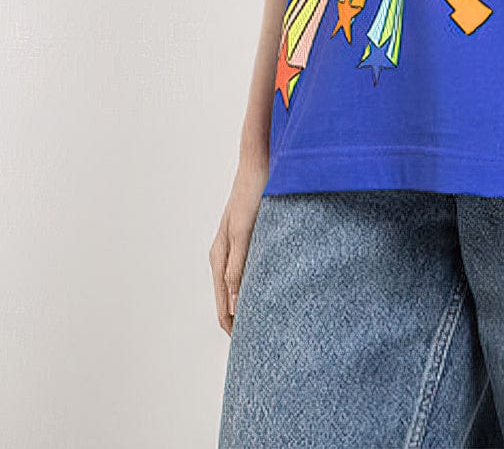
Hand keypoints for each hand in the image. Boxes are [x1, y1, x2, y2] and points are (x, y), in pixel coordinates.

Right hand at [208, 151, 269, 334]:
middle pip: (231, 299)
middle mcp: (225, 254)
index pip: (224, 307)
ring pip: (242, 286)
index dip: (234, 329)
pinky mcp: (252, 236)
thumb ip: (238, 266)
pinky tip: (275, 289)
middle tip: (264, 343)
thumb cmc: (252, 192)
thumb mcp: (245, 230)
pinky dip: (259, 285)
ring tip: (271, 322)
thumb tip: (237, 305)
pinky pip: (252, 270)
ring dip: (252, 303)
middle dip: (243, 321)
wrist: (262, 160)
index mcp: (219, 256)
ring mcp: (238, 245)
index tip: (250, 351)